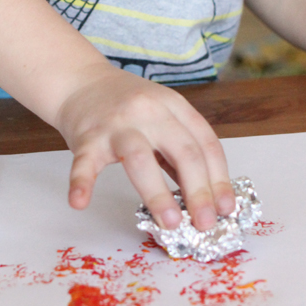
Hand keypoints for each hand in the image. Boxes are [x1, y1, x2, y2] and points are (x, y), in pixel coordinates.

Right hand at [53, 64, 235, 231]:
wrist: (80, 80)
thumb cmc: (124, 105)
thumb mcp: (161, 114)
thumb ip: (179, 150)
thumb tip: (201, 198)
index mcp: (172, 105)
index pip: (205, 142)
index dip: (219, 178)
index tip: (226, 208)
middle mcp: (148, 111)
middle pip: (182, 151)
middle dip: (199, 191)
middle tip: (205, 224)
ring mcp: (116, 124)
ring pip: (140, 158)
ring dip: (158, 194)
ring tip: (170, 223)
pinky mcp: (87, 137)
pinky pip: (85, 162)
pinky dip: (81, 182)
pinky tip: (79, 202)